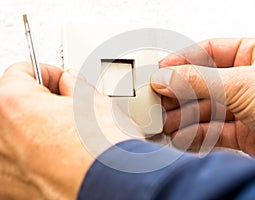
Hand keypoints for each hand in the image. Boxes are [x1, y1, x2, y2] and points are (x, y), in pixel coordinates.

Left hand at [0, 62, 131, 198]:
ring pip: (17, 136)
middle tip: (66, 105)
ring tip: (67, 133)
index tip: (60, 80)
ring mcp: (3, 171)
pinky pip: (21, 163)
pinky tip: (63, 156)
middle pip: (14, 106)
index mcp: (12, 106)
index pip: (19, 72)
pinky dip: (37, 155)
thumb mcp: (94, 102)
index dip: (47, 73)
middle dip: (40, 101)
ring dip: (38, 128)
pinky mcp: (14, 191)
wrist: (116, 191)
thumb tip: (70, 83)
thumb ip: (75, 85)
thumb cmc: (105, 152)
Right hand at [151, 38, 254, 157]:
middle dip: (179, 94)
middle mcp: (249, 80)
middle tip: (157, 100)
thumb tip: (165, 77)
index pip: (209, 51)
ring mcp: (245, 108)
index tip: (161, 71)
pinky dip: (195, 134)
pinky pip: (212, 131)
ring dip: (183, 117)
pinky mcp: (244, 133)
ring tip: (165, 122)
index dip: (183, 61)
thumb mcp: (241, 83)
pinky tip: (181, 136)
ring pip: (205, 110)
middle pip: (203, 84)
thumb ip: (198, 80)